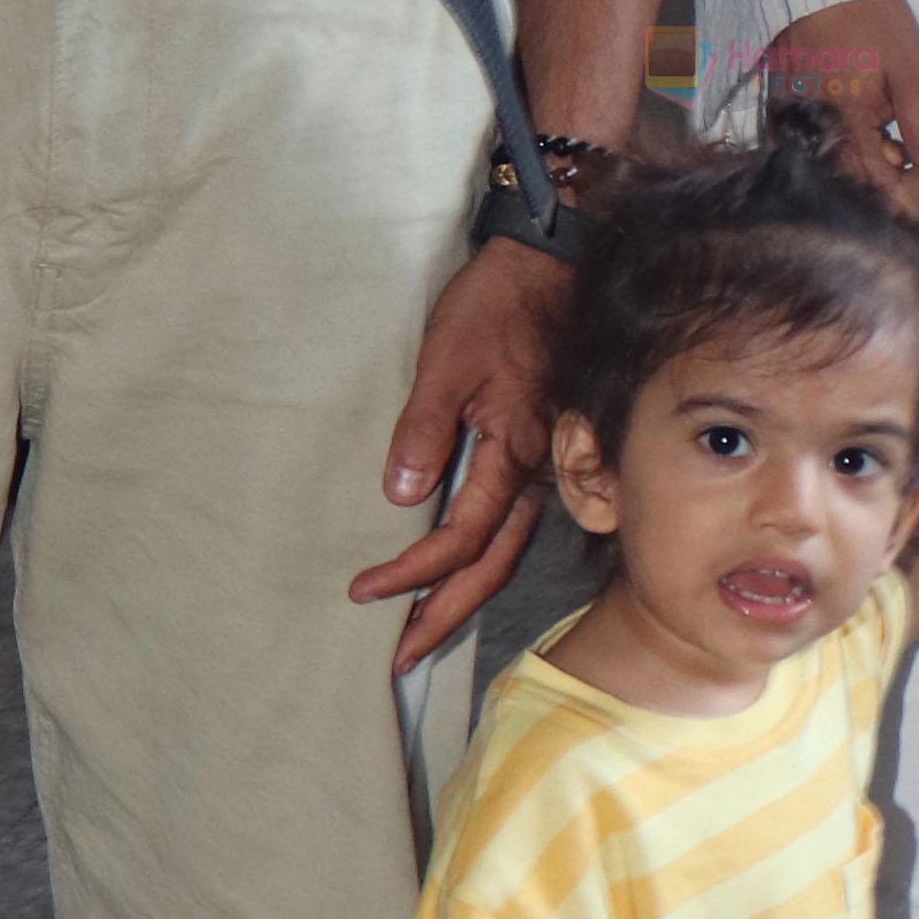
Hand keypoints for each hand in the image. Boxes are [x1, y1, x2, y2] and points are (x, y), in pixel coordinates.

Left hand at [354, 238, 559, 666]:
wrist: (552, 262)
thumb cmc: (499, 304)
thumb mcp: (447, 361)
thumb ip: (425, 430)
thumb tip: (402, 496)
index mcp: (514, 454)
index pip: (459, 540)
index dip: (413, 574)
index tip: (365, 592)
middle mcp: (537, 472)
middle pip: (492, 568)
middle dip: (446, 616)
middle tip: (403, 657)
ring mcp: (543, 464)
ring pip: (507, 551)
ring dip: (465, 594)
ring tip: (426, 628)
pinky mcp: (539, 449)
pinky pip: (511, 524)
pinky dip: (483, 558)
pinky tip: (459, 568)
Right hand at [761, 0, 918, 269]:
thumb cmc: (870, 18)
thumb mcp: (911, 74)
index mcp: (846, 126)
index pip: (884, 195)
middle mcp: (810, 138)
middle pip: (856, 197)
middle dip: (897, 210)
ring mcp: (789, 131)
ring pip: (835, 183)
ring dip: (871, 192)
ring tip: (904, 182)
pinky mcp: (780, 121)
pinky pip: (816, 160)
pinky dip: (846, 168)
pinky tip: (870, 161)